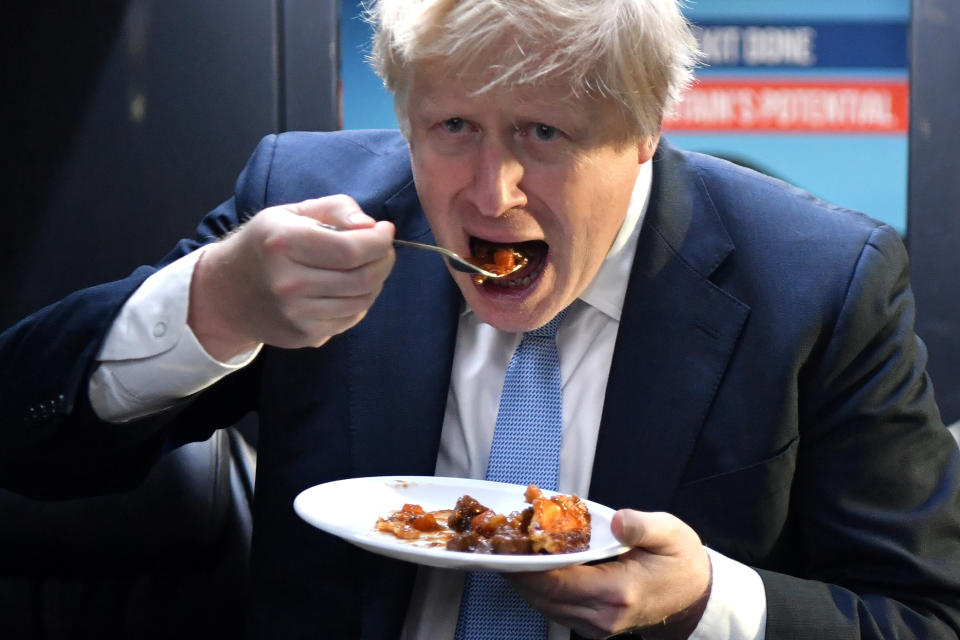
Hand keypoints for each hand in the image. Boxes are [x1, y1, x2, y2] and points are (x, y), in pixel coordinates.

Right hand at [188, 195, 395, 359]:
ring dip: (376, 282)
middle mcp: (287, 282)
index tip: (384, 230)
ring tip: (367, 266)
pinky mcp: (303, 335)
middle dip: (384, 260)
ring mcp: (295, 314)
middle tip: (383, 249)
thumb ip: (336, 208)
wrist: (226, 292)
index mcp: (283, 243)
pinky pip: (350, 319)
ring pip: (362, 301)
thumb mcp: (293, 212)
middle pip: (362, 278)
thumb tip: (371, 226)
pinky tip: (349, 287)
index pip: (351, 248)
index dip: (379, 240)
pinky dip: (360, 302)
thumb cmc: (267, 244)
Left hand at [507, 510, 711, 638]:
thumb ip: (642, 525)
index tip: (509, 542)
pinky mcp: (594, 626)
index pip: (557, 583)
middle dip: (516, 571)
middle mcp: (604, 615)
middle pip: (543, 598)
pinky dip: (539, 588)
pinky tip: (533, 565)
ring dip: (524, 580)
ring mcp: (598, 626)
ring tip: (510, 550)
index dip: (527, 565)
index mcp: (619, 591)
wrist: (698, 595)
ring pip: (545, 606)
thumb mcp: (669, 532)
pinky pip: (555, 608)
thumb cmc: (681, 560)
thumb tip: (619, 521)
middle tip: (499, 542)